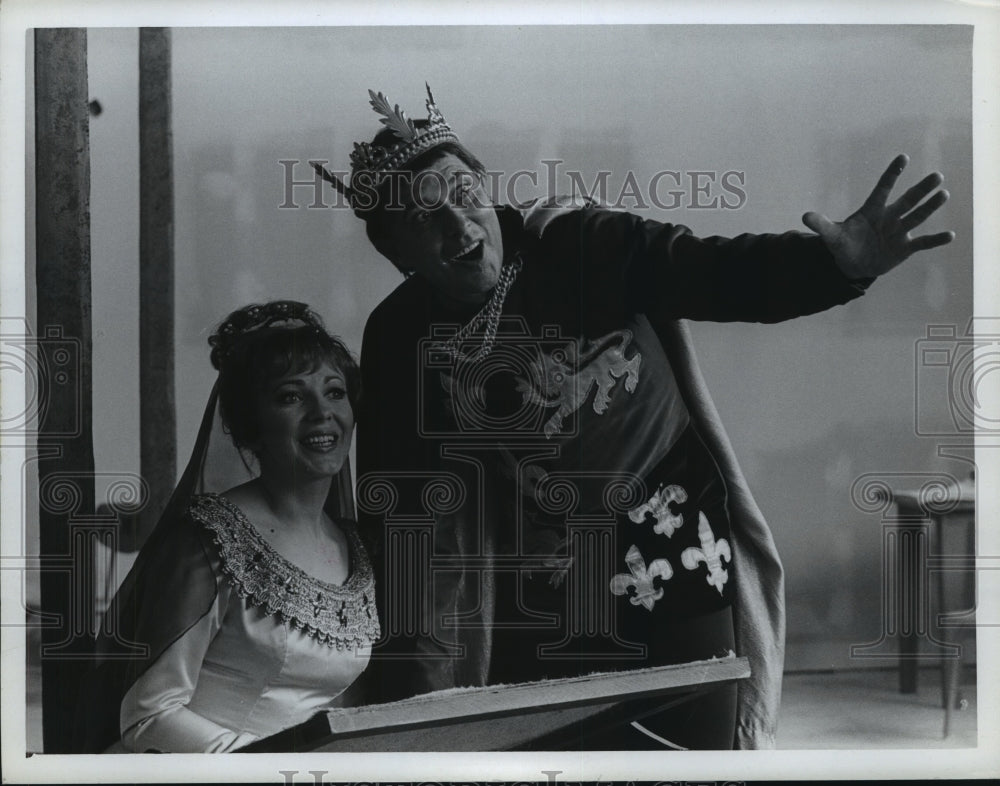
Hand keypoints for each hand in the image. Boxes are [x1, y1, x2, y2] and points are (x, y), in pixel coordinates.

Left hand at [801, 154, 954, 279]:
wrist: (854, 264)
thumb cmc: (844, 244)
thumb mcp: (832, 236)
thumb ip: (822, 224)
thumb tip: (805, 216)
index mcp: (872, 210)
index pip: (882, 188)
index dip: (891, 174)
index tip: (902, 158)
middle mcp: (889, 217)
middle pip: (907, 200)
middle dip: (921, 189)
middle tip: (937, 175)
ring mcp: (899, 232)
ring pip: (917, 216)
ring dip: (930, 206)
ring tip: (943, 194)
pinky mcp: (905, 248)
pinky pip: (923, 243)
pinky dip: (935, 240)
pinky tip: (950, 235)